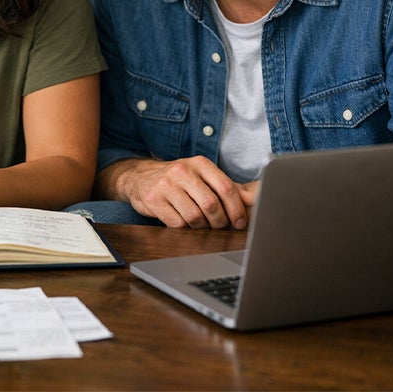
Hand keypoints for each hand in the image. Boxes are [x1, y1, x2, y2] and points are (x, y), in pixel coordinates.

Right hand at [114, 156, 249, 229]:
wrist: (140, 178)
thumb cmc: (178, 179)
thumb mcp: (200, 175)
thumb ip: (224, 186)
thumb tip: (252, 200)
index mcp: (200, 163)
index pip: (226, 188)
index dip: (236, 209)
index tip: (240, 223)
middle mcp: (183, 171)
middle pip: (211, 205)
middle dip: (220, 222)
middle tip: (221, 227)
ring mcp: (166, 185)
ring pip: (195, 217)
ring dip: (202, 227)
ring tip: (202, 225)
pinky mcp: (154, 201)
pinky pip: (177, 224)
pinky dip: (185, 229)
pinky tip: (185, 224)